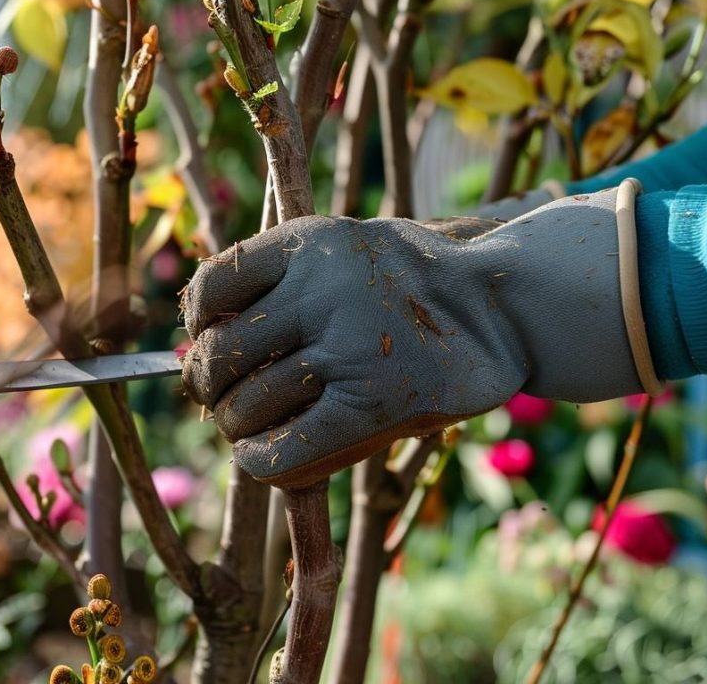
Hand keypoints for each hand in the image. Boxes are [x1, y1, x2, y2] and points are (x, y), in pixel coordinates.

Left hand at [181, 184, 653, 487]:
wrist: (508, 305)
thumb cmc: (418, 288)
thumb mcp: (350, 253)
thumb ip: (285, 286)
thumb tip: (199, 352)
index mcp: (308, 241)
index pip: (210, 287)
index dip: (198, 325)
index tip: (214, 344)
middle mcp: (321, 286)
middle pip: (217, 357)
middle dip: (212, 390)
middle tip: (228, 403)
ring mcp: (348, 344)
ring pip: (244, 409)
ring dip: (243, 430)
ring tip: (266, 430)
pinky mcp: (372, 402)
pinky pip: (280, 452)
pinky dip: (262, 464)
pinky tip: (271, 460)